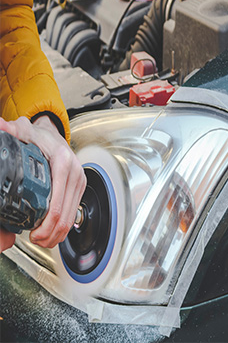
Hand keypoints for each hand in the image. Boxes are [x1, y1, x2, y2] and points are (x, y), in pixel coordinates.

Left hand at [0, 116, 85, 247]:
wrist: (56, 136)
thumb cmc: (42, 138)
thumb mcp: (25, 132)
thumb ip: (12, 131)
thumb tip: (1, 127)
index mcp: (63, 164)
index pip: (57, 204)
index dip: (45, 225)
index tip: (32, 233)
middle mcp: (75, 175)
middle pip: (65, 216)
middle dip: (51, 234)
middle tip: (35, 241)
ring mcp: (79, 182)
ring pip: (72, 218)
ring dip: (58, 234)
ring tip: (42, 240)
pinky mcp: (79, 188)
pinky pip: (74, 213)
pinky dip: (64, 226)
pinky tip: (52, 231)